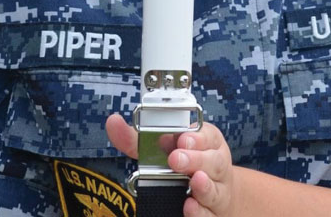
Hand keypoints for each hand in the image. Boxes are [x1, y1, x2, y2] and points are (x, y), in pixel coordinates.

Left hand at [106, 113, 237, 216]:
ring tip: (194, 181)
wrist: (214, 199)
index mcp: (208, 143)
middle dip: (195, 159)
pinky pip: (210, 215)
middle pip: (213, 161)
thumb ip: (139, 139)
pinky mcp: (213, 214)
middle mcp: (216, 166)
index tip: (182, 138)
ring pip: (215, 189)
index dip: (196, 137)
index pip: (208, 136)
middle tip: (176, 159)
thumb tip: (113, 122)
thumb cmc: (185, 166)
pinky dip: (200, 212)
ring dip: (204, 186)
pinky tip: (189, 207)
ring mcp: (217, 192)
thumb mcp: (167, 148)